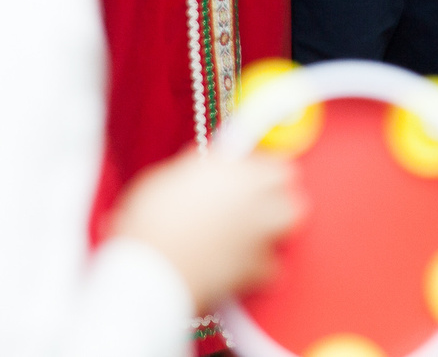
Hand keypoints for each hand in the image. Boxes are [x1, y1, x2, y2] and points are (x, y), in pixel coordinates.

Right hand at [109, 147, 301, 311]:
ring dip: (275, 227)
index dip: (264, 171)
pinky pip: (273, 267)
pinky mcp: (255, 269)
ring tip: (252, 233)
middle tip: (255, 203)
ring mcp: (258, 233)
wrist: (147, 275)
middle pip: (290, 190)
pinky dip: (261, 268)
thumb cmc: (147, 225)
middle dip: (277, 197)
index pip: (276, 163)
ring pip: (289, 224)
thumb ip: (195, 168)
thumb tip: (208, 163)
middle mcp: (253, 198)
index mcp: (232, 171)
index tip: (252, 175)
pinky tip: (242, 266)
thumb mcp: (163, 180)